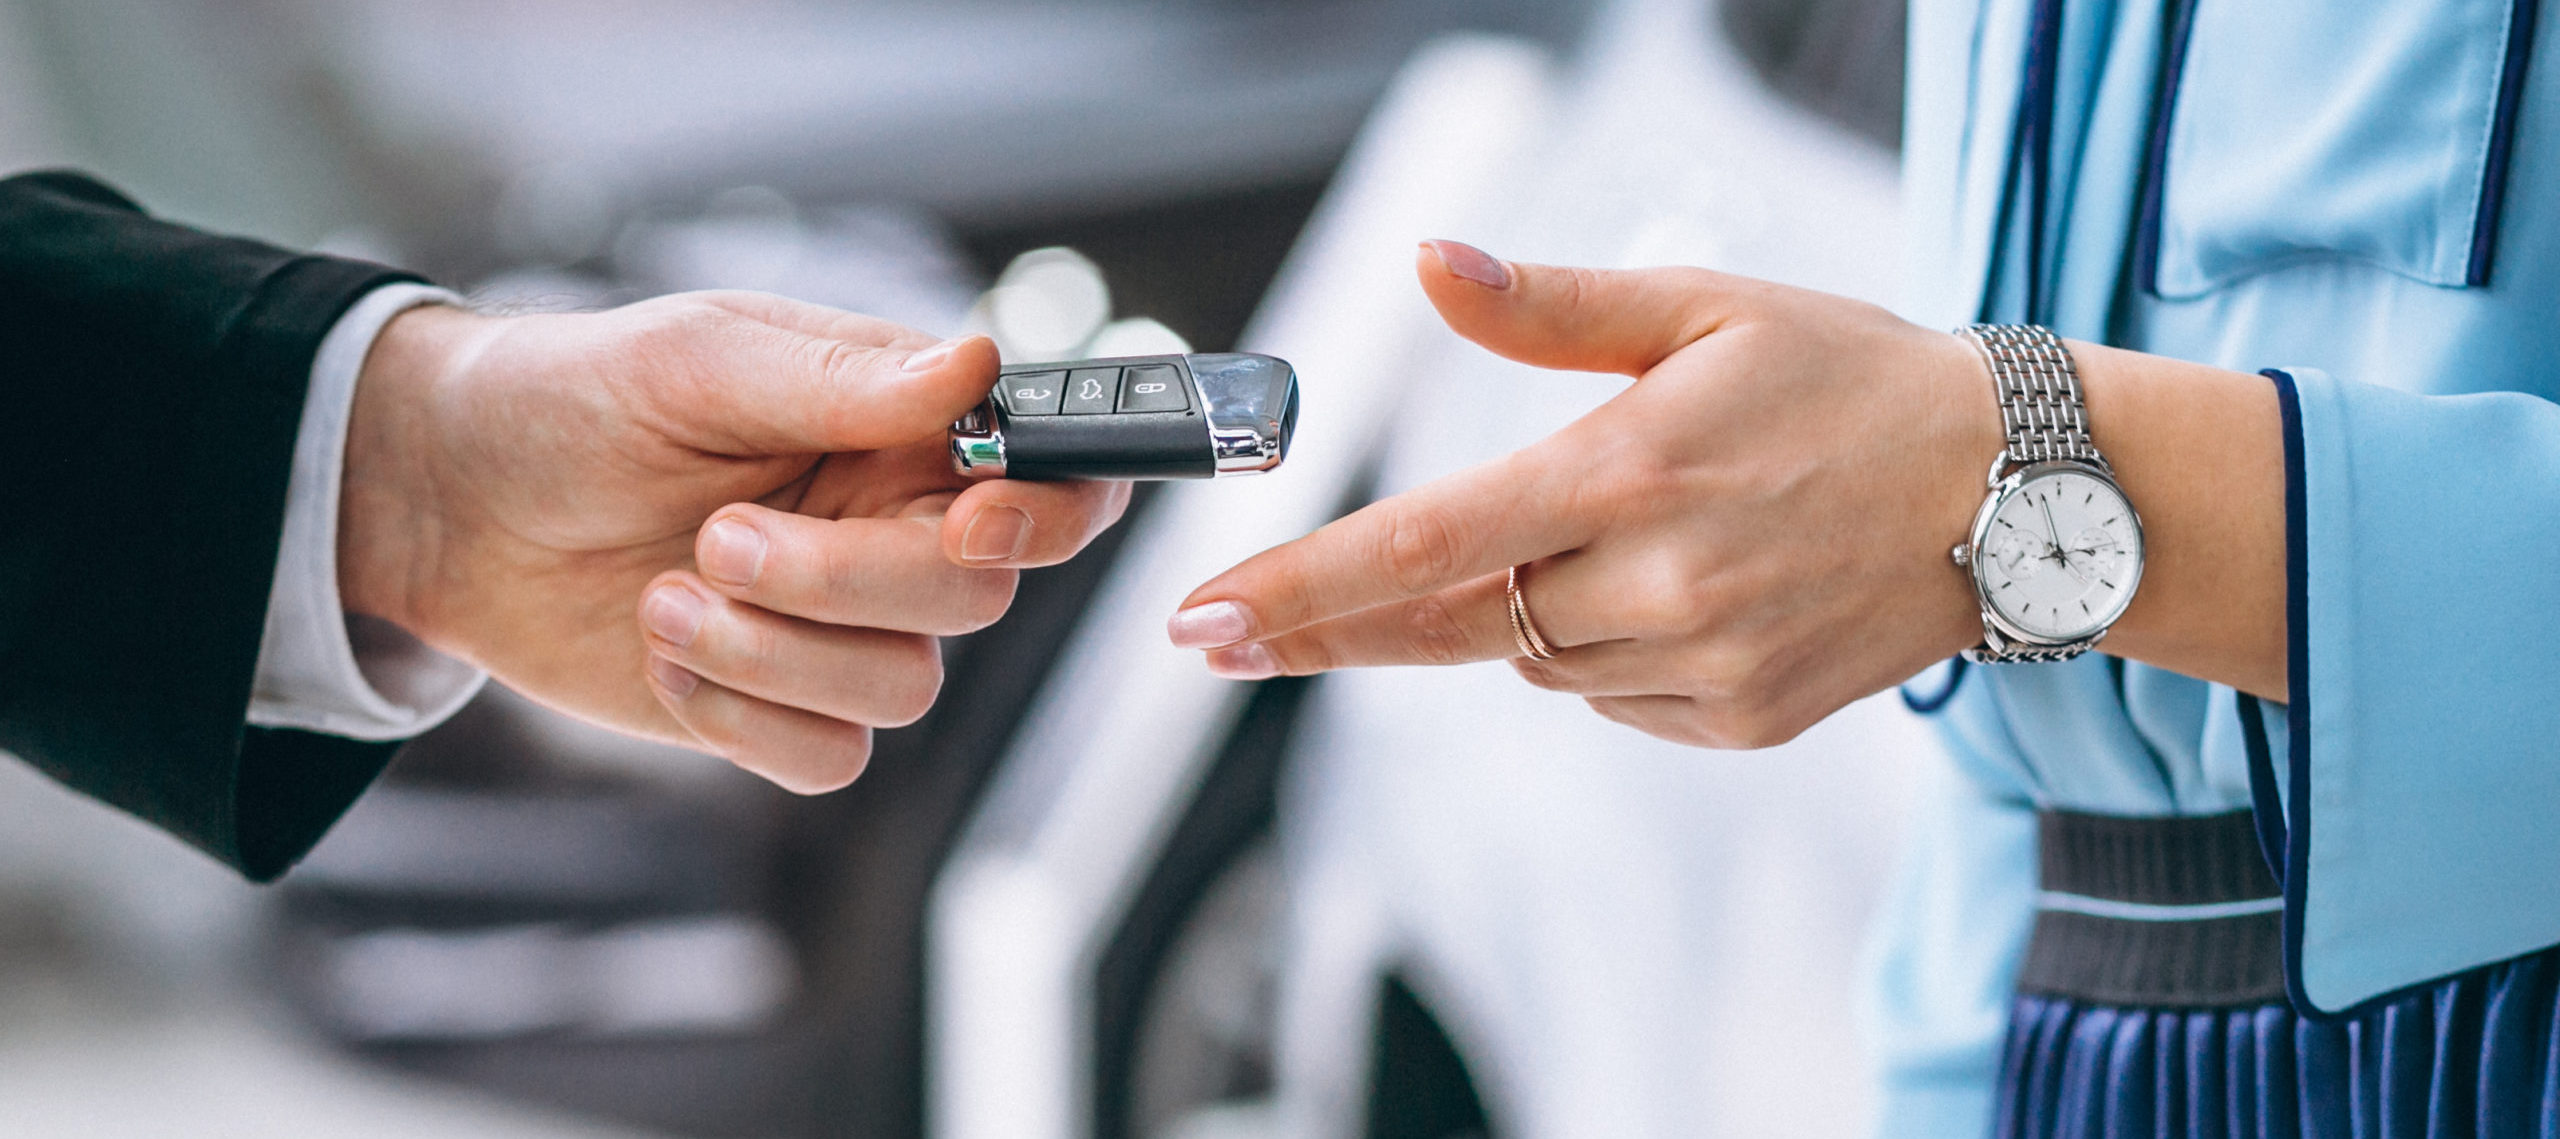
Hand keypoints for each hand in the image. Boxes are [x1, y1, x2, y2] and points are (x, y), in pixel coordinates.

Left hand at [342, 292, 1129, 789]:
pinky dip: (743, 718)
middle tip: (719, 537)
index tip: (973, 520)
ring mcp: (843, 630)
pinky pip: (830, 760)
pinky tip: (666, 652)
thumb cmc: (578, 398)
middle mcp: (896, 531)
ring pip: (904, 689)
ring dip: (775, 654)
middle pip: (977, 598)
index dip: (1049, 515)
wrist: (451, 502)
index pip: (1054, 479)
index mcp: (907, 431)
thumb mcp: (701, 359)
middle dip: (846, 582)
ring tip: (667, 595)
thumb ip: (845, 379)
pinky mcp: (779, 709)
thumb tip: (977, 364)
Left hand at [1166, 241, 2285, 748]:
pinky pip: (1609, 697)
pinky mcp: (1738, 722)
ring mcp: (1701, 668)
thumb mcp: (1705, 308)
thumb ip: (1550, 306)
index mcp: (1627, 473)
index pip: (1423, 546)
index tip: (1203, 621)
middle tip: (1233, 630)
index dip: (1301, 589)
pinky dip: (1603, 650)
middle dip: (1354, 616)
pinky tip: (1680, 588)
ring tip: (1629, 533)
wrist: (2022, 493)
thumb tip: (1426, 265)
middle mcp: (1655, 586)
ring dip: (1525, 609)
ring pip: (1535, 659)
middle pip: (1454, 619)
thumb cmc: (1854, 379)